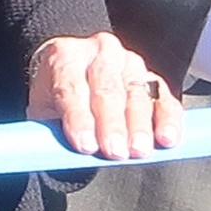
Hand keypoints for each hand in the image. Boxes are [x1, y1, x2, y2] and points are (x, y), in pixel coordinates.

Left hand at [31, 30, 172, 162]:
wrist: (75, 68)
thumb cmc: (58, 94)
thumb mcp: (43, 109)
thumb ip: (50, 130)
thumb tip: (58, 157)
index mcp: (66, 57)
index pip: (71, 87)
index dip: (79, 119)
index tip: (85, 145)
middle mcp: (100, 54)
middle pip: (108, 89)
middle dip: (112, 124)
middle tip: (115, 151)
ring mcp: (130, 63)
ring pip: (137, 93)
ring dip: (140, 125)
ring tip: (139, 149)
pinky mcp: (152, 77)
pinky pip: (164, 98)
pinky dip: (168, 119)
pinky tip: (167, 137)